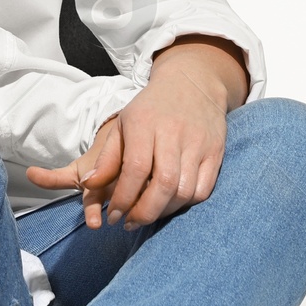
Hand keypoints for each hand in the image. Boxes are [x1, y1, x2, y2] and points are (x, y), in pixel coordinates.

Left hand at [27, 38, 246, 229]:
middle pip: (163, 184)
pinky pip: (203, 190)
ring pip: (184, 191)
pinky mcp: (216, 152)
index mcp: (145, 124)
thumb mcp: (123, 124)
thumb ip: (107, 158)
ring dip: (164, 211)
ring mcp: (198, 143)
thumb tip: (88, 185)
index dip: (124, 198)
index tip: (114, 216)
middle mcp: (173, 133)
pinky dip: (185, 204)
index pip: (135, 170)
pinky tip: (170, 204)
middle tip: (131, 223)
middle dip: (144, 212)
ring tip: (148, 215)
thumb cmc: (151, 108)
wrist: (193, 82)